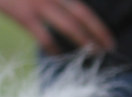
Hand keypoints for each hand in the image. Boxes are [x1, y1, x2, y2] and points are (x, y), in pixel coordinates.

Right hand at [0, 0, 114, 54]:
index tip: (107, 38)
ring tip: (91, 54)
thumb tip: (66, 17)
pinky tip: (58, 55)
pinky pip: (43, 35)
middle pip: (81, 15)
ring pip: (67, 25)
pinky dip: (52, 47)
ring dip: (82, 40)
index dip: (97, 24)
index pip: (84, 9)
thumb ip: (54, 3)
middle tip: (108, 49)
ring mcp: (39, 5)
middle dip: (97, 33)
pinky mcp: (24, 16)